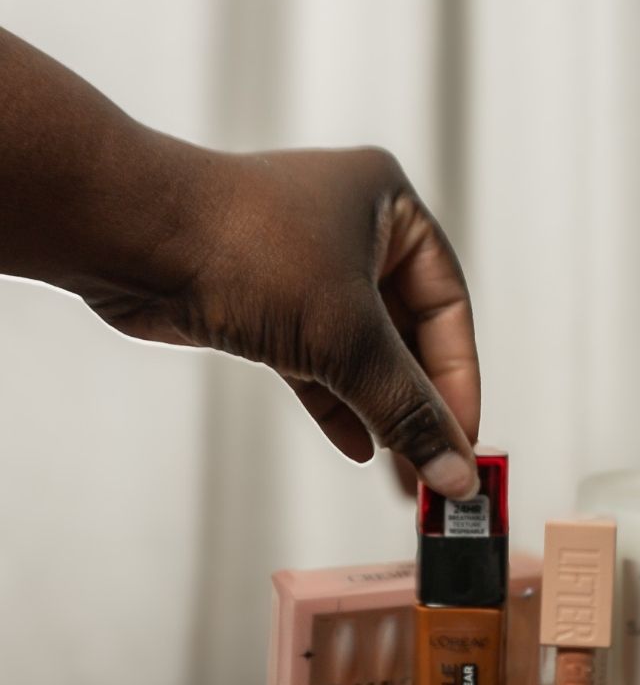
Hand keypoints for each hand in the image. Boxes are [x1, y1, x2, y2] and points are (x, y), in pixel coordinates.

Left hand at [87, 145, 480, 498]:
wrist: (130, 236)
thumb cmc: (245, 250)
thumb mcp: (347, 337)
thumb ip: (406, 408)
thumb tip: (456, 475)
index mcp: (390, 208)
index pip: (449, 307)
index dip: (460, 380)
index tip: (464, 443)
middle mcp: (352, 230)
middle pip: (407, 334)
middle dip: (420, 405)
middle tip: (439, 471)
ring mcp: (304, 267)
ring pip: (360, 353)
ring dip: (382, 413)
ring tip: (404, 476)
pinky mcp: (263, 304)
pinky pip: (317, 362)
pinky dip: (338, 404)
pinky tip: (360, 447)